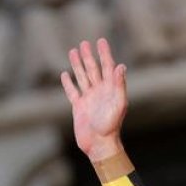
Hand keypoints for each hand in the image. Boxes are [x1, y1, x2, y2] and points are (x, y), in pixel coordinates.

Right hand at [61, 38, 127, 161]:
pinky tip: (65, 74)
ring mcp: (89, 99)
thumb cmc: (111, 126)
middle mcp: (100, 92)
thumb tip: (121, 66)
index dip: (104, 54)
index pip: (108, 67)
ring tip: (73, 51)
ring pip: (82, 77)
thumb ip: (119, 85)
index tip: (101, 41)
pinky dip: (68, 83)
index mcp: (110, 89)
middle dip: (89, 56)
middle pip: (93, 69)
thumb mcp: (118, 104)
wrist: (99, 145)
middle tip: (84, 43)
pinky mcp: (78, 107)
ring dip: (78, 65)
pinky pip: (72, 92)